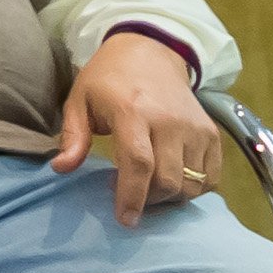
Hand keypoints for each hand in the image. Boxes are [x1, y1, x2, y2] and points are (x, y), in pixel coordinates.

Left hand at [53, 29, 220, 227]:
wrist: (151, 52)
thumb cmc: (108, 79)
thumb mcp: (80, 100)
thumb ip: (72, 136)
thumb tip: (61, 168)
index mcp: (133, 111)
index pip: (139, 162)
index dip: (132, 196)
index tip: (125, 220)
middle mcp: (170, 121)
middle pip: (167, 180)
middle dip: (148, 201)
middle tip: (128, 196)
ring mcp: (195, 128)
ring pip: (190, 184)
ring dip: (169, 198)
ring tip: (147, 187)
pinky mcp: (212, 133)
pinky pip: (210, 178)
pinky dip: (192, 189)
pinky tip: (171, 181)